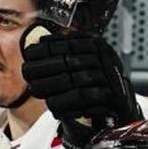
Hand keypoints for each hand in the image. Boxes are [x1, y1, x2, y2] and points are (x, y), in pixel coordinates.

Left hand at [20, 26, 139, 148]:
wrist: (120, 104)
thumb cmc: (95, 84)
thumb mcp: (80, 63)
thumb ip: (63, 54)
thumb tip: (35, 47)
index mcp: (97, 45)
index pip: (68, 43)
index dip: (46, 48)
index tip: (28, 54)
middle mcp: (105, 58)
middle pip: (69, 61)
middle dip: (44, 67)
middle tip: (27, 73)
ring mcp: (110, 77)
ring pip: (74, 80)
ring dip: (51, 86)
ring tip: (35, 89)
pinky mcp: (113, 96)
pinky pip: (84, 99)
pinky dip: (66, 103)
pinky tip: (53, 105)